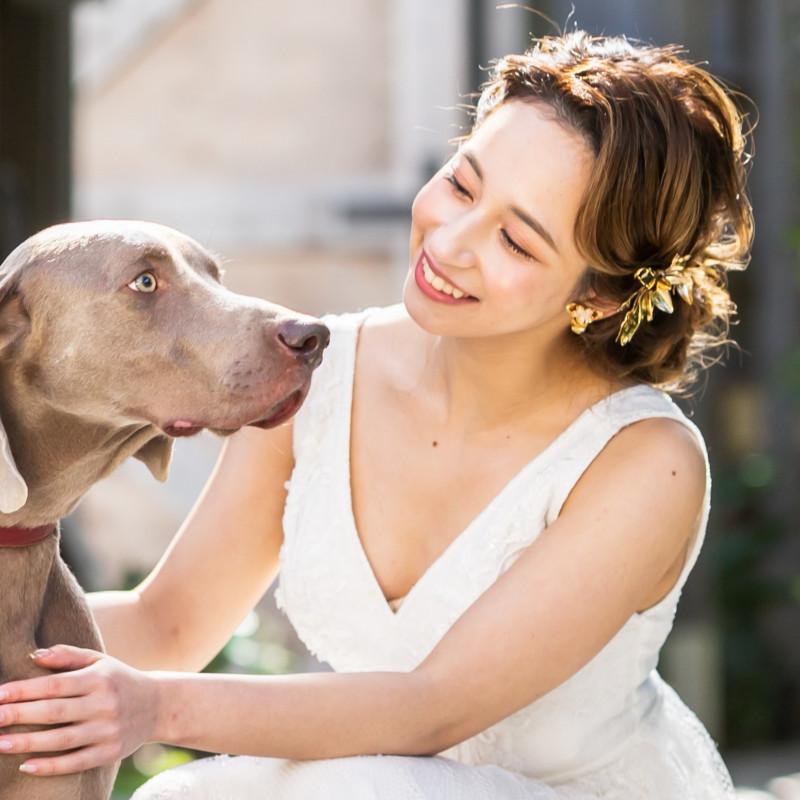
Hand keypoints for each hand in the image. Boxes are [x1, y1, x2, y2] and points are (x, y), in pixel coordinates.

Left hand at [0, 645, 157, 775]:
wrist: (158, 705)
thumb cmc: (119, 680)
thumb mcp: (99, 661)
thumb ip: (68, 656)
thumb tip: (33, 655)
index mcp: (99, 678)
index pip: (55, 684)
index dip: (24, 690)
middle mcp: (104, 703)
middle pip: (55, 711)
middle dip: (19, 715)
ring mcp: (108, 730)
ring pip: (62, 739)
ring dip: (27, 742)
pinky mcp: (110, 752)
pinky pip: (76, 762)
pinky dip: (50, 766)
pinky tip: (26, 765)